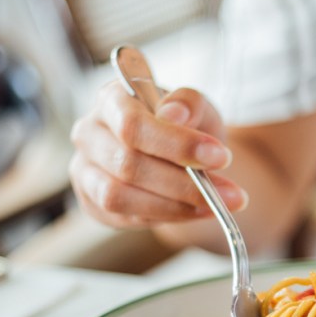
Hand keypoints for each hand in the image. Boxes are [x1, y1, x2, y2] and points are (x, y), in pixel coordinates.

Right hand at [69, 82, 246, 228]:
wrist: (178, 154)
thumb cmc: (183, 124)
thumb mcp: (197, 107)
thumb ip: (188, 103)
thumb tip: (173, 113)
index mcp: (111, 99)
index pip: (133, 125)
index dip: (177, 145)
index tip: (222, 157)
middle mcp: (89, 132)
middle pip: (127, 164)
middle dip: (184, 183)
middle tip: (231, 193)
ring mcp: (84, 169)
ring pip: (119, 196)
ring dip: (175, 206)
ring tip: (217, 206)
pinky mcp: (91, 201)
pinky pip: (124, 217)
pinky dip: (166, 216)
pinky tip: (197, 212)